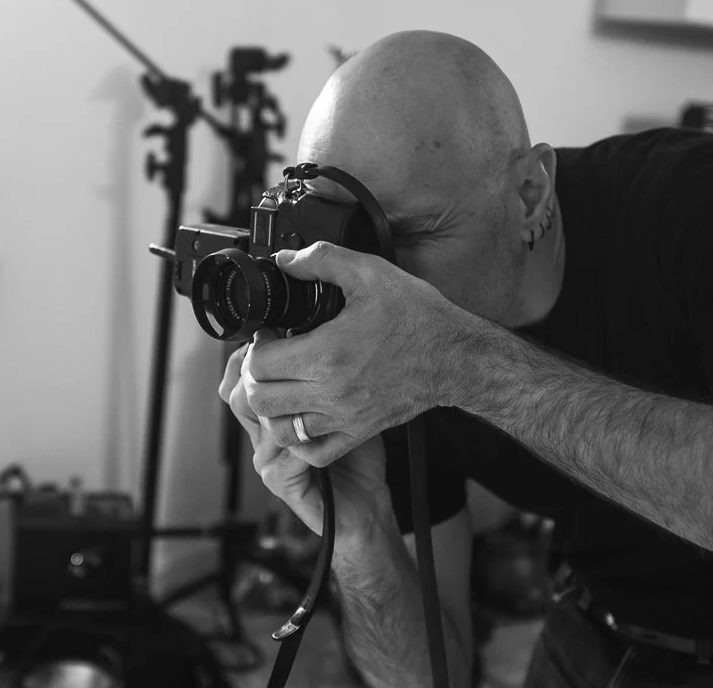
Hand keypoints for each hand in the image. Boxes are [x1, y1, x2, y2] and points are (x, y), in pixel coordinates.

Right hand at [220, 330, 394, 540]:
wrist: (365, 503)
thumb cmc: (357, 454)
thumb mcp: (342, 404)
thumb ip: (323, 376)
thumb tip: (326, 330)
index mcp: (269, 416)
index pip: (237, 378)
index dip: (252, 357)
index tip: (274, 337)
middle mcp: (261, 436)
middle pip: (237, 394)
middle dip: (264, 373)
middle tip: (293, 359)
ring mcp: (267, 460)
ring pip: (258, 419)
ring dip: (288, 403)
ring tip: (315, 396)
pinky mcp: (280, 482)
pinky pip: (282, 453)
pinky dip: (304, 441)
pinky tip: (324, 431)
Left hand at [243, 241, 490, 466]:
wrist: (456, 357)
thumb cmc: (418, 317)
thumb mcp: (370, 273)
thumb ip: (322, 260)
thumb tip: (286, 260)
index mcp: (327, 354)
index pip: (259, 364)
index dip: (255, 346)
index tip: (270, 334)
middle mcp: (331, 392)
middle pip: (260, 400)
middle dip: (256, 376)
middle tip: (272, 359)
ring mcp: (344, 418)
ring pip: (281, 430)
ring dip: (272, 408)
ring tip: (283, 386)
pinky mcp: (358, 432)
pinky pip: (314, 452)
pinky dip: (300, 438)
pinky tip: (305, 414)